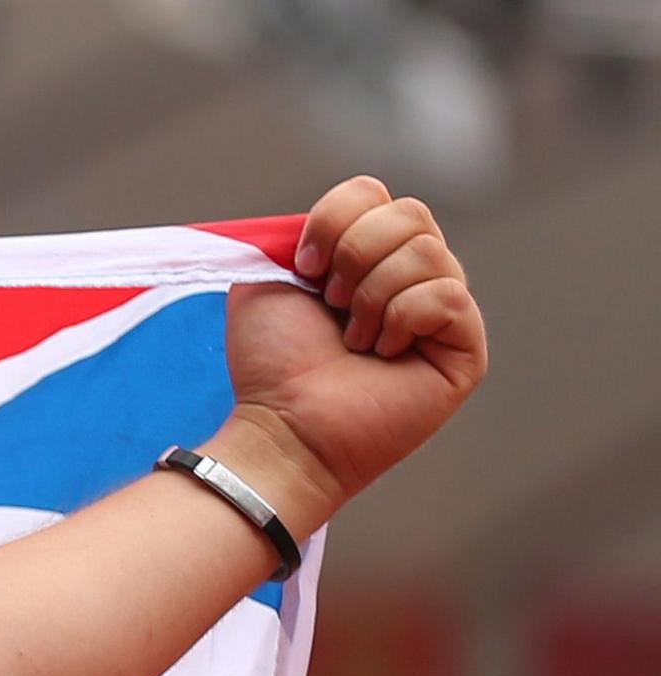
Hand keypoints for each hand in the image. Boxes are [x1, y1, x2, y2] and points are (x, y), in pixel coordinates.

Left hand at [213, 178, 490, 526]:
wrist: (284, 425)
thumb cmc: (272, 363)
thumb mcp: (265, 281)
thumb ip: (297, 232)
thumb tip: (338, 210)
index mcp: (366, 255)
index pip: (372, 192)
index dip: (334, 220)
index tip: (304, 270)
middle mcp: (412, 275)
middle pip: (410, 212)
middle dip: (354, 255)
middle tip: (332, 306)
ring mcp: (443, 309)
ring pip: (427, 251)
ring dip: (373, 297)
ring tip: (355, 341)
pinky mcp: (466, 345)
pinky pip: (448, 296)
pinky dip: (403, 319)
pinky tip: (385, 354)